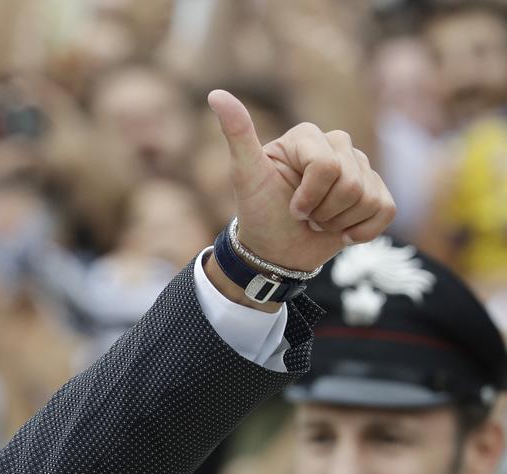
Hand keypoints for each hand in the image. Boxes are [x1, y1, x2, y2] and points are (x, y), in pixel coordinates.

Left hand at [208, 89, 394, 272]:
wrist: (274, 251)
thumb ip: (236, 134)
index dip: (309, 196)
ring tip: (318, 222)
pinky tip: (341, 232)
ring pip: (369, 199)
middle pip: (351, 183)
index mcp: (307, 135)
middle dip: (323, 212)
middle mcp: (337, 145)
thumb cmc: (258, 211)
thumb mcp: (244, 175)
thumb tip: (216, 94)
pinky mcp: (377, 192)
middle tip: (303, 215)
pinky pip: (386, 210)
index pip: (327, 167)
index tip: (290, 207)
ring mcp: (360, 167)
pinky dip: (362, 231)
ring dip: (339, 223)